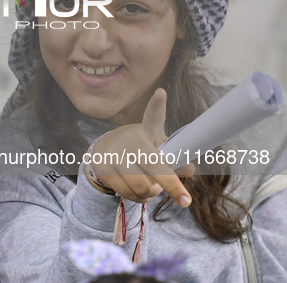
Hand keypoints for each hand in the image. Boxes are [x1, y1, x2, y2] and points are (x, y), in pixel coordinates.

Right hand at [92, 88, 194, 207]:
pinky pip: (131, 194)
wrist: (103, 151)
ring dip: (153, 193)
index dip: (156, 105)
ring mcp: (116, 155)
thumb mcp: (158, 147)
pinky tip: (140, 192)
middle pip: (154, 165)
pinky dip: (141, 199)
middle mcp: (130, 140)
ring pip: (142, 186)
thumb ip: (176, 157)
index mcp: (146, 130)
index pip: (152, 116)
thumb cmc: (140, 148)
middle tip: (185, 201)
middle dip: (171, 186)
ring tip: (151, 187)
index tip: (161, 93)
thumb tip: (190, 169)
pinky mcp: (105, 170)